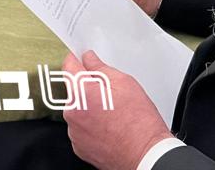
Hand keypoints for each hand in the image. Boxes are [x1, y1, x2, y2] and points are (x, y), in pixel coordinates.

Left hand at [63, 51, 172, 169]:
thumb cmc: (139, 123)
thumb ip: (100, 67)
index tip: (82, 58)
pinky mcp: (79, 146)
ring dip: (89, 108)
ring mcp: (74, 131)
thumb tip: (89, 59)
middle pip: (74, 89)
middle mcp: (71, 112)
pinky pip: (81, 128)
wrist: (146, 156)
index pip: (69, 65)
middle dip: (88, 87)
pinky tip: (108, 127)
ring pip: (78, 109)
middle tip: (110, 94)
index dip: (77, 59)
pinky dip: (91, 125)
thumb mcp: (124, 83)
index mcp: (80, 92)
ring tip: (112, 114)